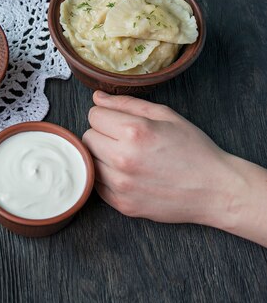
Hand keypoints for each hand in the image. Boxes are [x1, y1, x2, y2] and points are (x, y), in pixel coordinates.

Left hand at [82, 91, 244, 227]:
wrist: (214, 189)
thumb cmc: (193, 149)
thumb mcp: (164, 115)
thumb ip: (126, 103)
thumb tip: (97, 98)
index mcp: (134, 131)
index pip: (94, 115)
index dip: (107, 115)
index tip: (121, 121)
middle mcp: (123, 158)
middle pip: (87, 137)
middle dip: (102, 134)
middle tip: (125, 139)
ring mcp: (121, 185)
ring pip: (89, 161)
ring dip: (102, 156)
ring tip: (127, 156)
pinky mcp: (122, 204)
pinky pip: (97, 183)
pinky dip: (107, 176)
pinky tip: (128, 173)